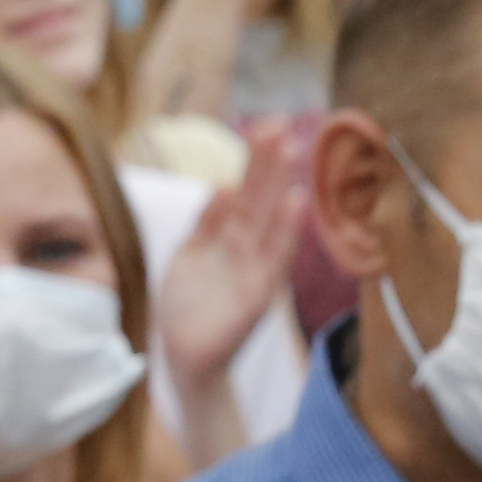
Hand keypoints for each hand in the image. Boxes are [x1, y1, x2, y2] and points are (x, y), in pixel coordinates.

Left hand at [150, 119, 311, 391]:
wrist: (186, 358)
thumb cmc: (189, 307)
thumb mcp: (191, 255)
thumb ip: (206, 224)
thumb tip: (222, 185)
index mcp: (229, 238)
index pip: (245, 190)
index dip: (255, 160)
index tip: (266, 125)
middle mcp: (247, 249)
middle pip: (259, 198)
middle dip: (268, 162)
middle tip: (279, 124)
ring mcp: (255, 271)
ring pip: (269, 221)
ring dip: (279, 186)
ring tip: (289, 150)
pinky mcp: (258, 296)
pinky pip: (275, 259)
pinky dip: (285, 232)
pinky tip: (295, 204)